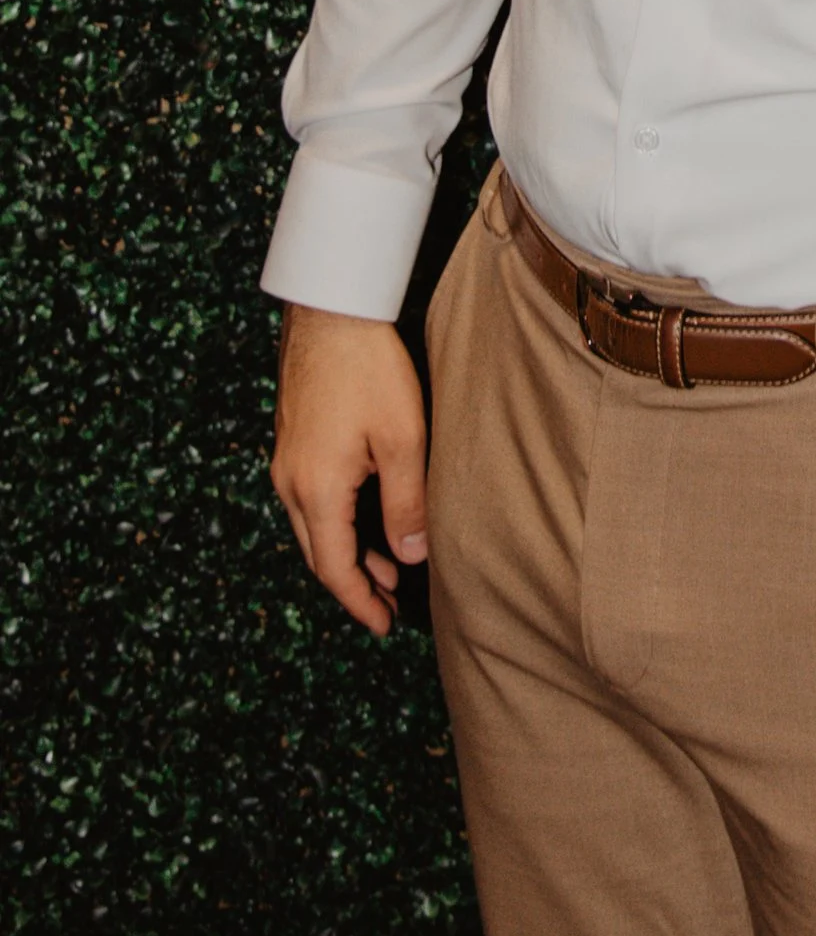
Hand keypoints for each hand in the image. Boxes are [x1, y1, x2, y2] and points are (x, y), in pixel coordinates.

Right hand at [270, 305, 429, 636]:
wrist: (330, 309)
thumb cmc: (370, 369)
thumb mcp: (402, 439)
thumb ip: (406, 502)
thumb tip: (410, 556)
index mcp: (316, 490)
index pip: (335, 568)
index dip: (360, 602)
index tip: (384, 625)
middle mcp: (290, 482)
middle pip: (319, 553)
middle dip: (352, 585)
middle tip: (386, 606)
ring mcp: (286, 460)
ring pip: (312, 526)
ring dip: (345, 552)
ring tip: (383, 570)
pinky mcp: (292, 439)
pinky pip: (309, 498)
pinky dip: (335, 521)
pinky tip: (362, 516)